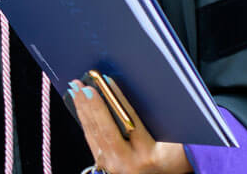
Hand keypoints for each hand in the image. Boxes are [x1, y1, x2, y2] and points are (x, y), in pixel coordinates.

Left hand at [71, 77, 191, 173]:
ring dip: (83, 109)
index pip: (129, 122)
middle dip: (92, 105)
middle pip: (106, 131)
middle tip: (83, 85)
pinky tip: (79, 104)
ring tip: (76, 89)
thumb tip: (133, 90)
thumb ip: (157, 119)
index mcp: (147, 155)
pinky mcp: (103, 165)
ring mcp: (113, 166)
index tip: (107, 81)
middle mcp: (127, 163)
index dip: (117, 99)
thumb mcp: (170, 137)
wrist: (160, 173)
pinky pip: (91, 139)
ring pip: (94, 134)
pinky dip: (84, 119)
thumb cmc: (170, 153)